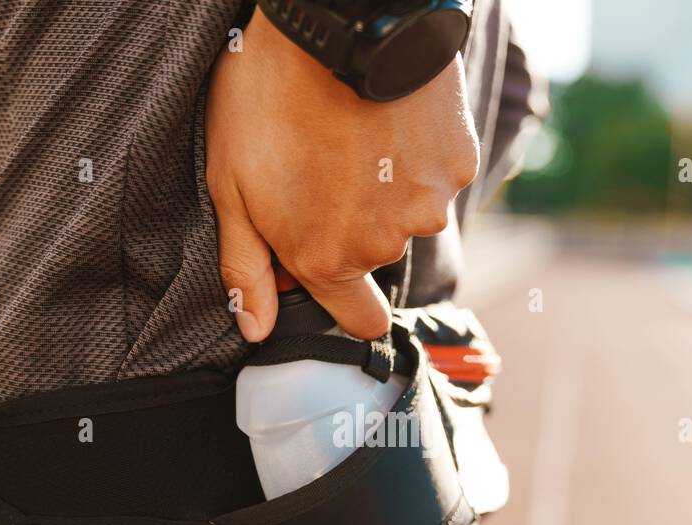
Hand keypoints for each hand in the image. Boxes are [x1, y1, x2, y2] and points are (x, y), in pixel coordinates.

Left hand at [206, 10, 479, 340]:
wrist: (339, 19)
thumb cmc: (270, 98)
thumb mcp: (232, 185)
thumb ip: (245, 265)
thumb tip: (257, 328)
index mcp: (329, 259)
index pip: (360, 320)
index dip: (342, 299)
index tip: (329, 269)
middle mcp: (386, 243)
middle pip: (378, 256)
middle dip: (355, 225)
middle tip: (323, 165)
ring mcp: (429, 203)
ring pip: (411, 212)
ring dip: (388, 186)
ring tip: (356, 132)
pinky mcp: (459, 160)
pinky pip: (438, 171)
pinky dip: (418, 151)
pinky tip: (390, 114)